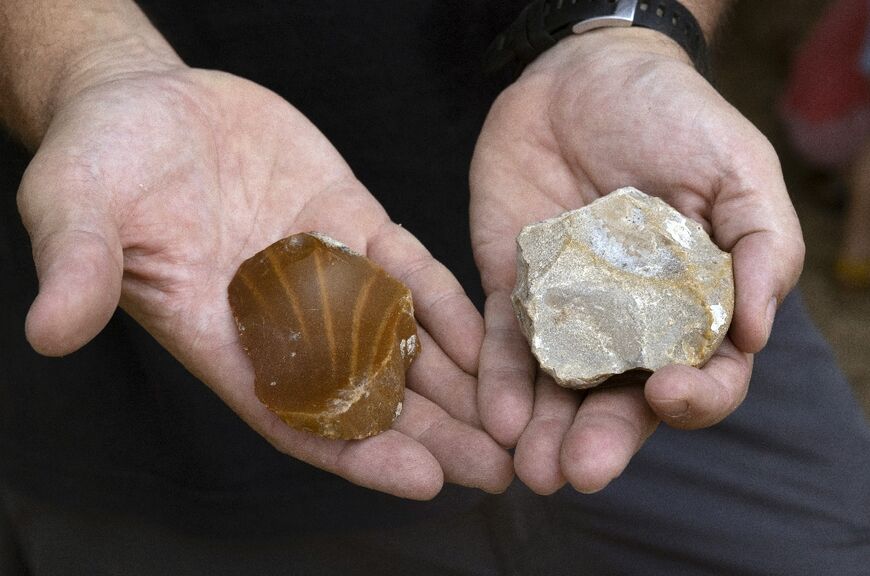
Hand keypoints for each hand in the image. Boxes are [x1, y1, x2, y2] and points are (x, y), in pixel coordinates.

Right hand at [19, 65, 511, 498]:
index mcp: (221, 336)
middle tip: (500, 469)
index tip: (423, 481)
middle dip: (432, 434)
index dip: (357, 451)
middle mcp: (282, 319)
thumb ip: (80, 266)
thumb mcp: (77, 206)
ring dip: (457, 381)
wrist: (147, 98)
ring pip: (401, 340)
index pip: (296, 413)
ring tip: (518, 418)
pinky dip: (447, 303)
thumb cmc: (102, 157)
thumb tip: (50, 330)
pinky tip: (493, 333)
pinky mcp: (351, 221)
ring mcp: (324, 270)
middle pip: (366, 393)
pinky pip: (410, 270)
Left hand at [470, 28, 803, 493]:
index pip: (704, 371)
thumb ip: (760, 245)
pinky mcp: (516, 287)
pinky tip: (497, 414)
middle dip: (603, 438)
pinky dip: (501, 377)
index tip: (673, 395)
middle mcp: (631, 321)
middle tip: (579, 472)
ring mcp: (570, 309)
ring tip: (531, 469)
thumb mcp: (736, 168)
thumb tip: (755, 332)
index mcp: (694, 304)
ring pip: (560, 384)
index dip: (696, 394)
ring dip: (546, 428)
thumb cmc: (673, 115)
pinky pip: (506, 340)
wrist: (583, 74)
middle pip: (621, 396)